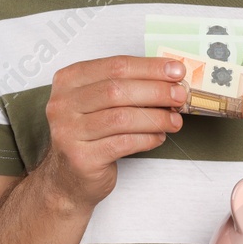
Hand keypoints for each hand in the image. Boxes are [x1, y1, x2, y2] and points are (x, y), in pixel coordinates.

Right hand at [37, 54, 186, 210]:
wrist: (70, 177)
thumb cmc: (90, 135)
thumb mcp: (101, 103)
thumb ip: (129, 87)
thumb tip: (170, 79)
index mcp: (69, 80)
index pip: (115, 66)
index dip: (150, 67)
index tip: (176, 71)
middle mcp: (63, 104)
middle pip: (118, 90)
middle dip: (156, 91)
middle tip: (180, 96)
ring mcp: (68, 132)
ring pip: (122, 118)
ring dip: (156, 117)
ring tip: (174, 121)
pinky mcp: (81, 158)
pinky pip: (123, 143)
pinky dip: (147, 139)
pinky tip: (158, 137)